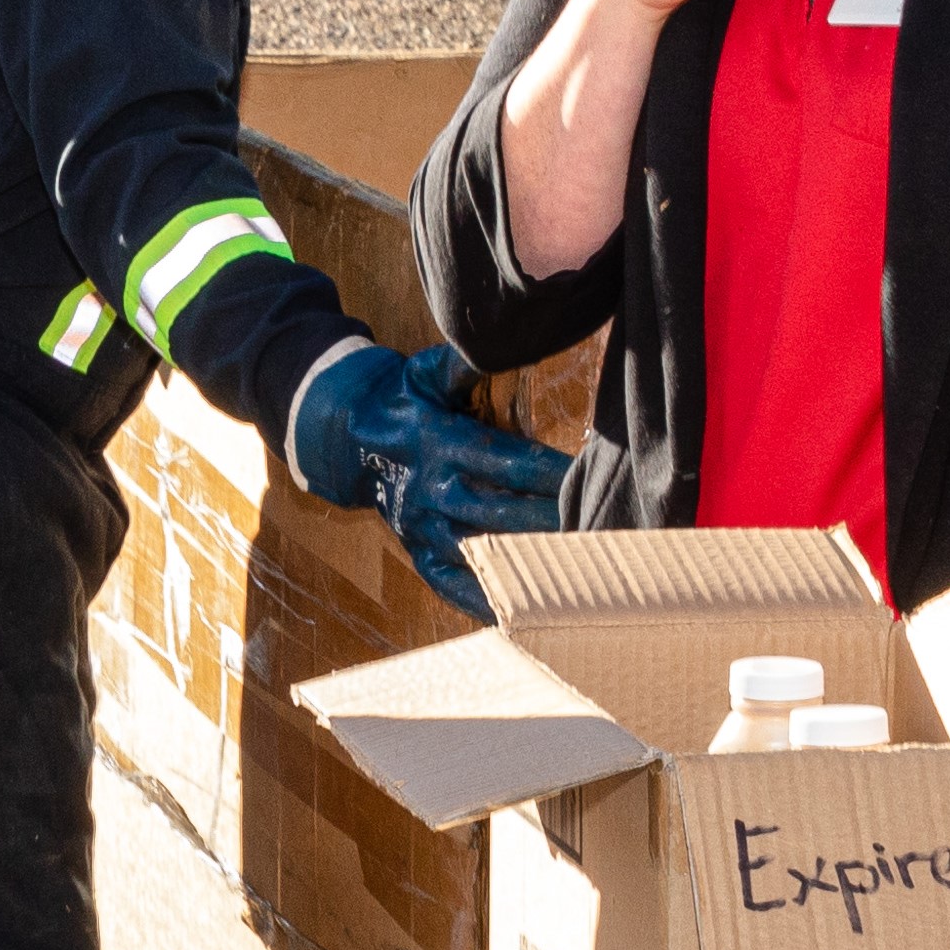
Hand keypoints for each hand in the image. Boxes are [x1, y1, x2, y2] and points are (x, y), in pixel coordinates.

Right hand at [286, 340, 577, 617]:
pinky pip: (454, 585)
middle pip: (502, 512)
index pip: (507, 460)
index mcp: (440, 443)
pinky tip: (529, 609)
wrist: (347, 437)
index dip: (551, 472)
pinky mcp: (419, 553)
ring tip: (579, 568)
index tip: (590, 478)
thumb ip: (463, 364)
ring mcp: (424, 528)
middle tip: (602, 530)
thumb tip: (504, 340)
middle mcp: (433, 490)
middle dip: (552, 521)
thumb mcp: (427, 372)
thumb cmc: (404, 398)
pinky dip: (489, 600)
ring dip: (530, 561)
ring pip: (485, 552)